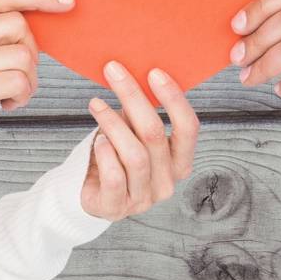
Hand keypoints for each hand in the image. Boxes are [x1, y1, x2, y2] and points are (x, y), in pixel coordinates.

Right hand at [0, 0, 75, 117]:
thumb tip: (57, 1)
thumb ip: (1, 20)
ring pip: (22, 56)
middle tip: (18, 68)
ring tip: (11, 87)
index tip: (66, 1)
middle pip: (17, 24)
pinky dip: (22, 94)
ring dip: (28, 77)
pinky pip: (18, 82)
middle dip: (30, 48)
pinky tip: (8, 99)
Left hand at [80, 61, 199, 220]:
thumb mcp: (134, 132)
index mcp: (180, 161)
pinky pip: (115, 176)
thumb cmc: (117, 155)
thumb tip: (132, 74)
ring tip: (96, 105)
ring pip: (134, 154)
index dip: (174, 98)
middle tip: (113, 71)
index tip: (154, 72)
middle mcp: (167, 182)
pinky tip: (97, 140)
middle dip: (133, 97)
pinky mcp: (117, 208)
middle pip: (155, 134)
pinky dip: (105, 153)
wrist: (92, 192)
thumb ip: (140, 113)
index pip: (188, 127)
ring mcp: (144, 198)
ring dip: (112, 123)